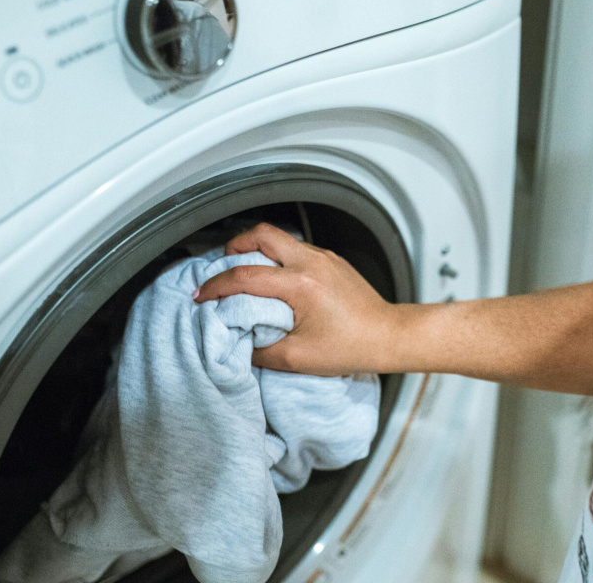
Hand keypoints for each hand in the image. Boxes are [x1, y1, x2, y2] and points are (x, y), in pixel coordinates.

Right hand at [194, 223, 401, 374]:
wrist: (389, 336)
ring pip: (281, 238)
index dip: (216, 286)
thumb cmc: (352, 347)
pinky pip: (298, 249)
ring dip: (258, 250)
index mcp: (299, 284)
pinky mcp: (333, 261)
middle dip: (234, 246)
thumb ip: (261, 351)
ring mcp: (324, 258)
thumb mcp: (298, 359)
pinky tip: (277, 281)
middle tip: (223, 266)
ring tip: (247, 273)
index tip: (202, 296)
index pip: (244, 276)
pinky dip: (279, 258)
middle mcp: (311, 262)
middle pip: (261, 234)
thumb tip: (239, 343)